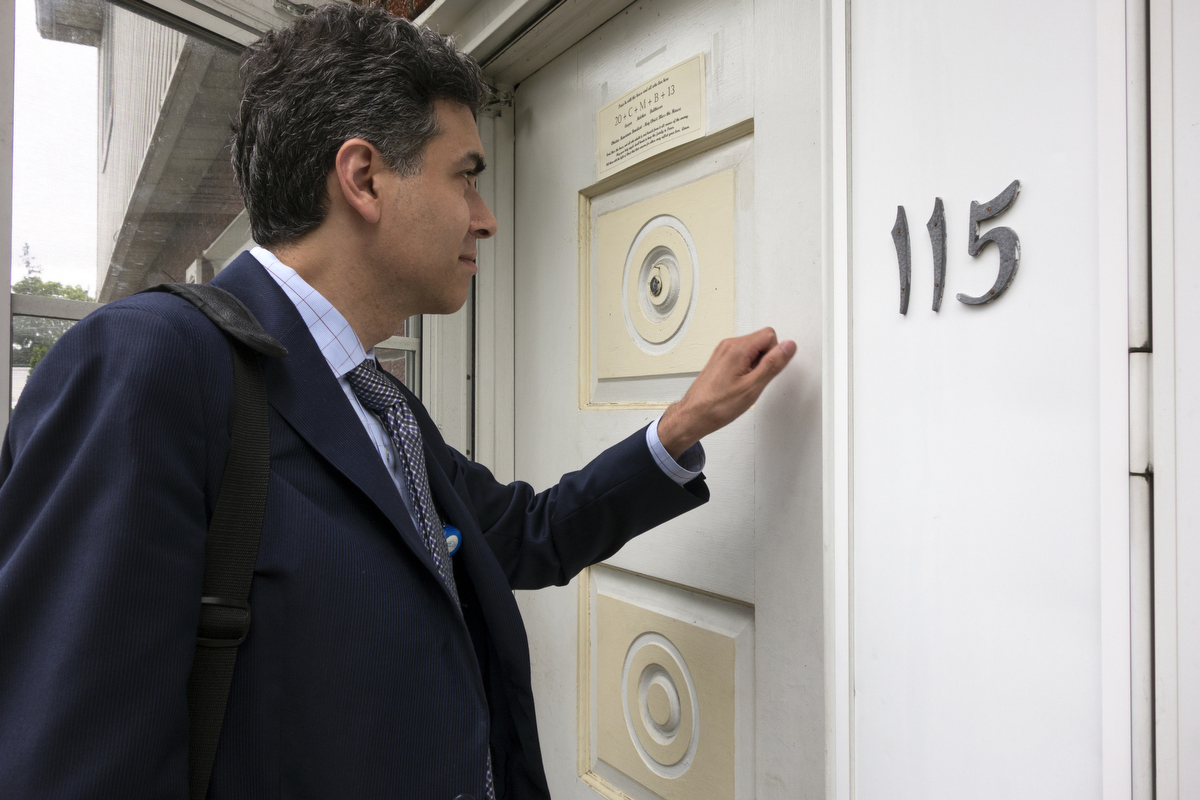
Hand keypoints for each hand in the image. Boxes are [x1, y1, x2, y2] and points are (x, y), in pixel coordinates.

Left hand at [657, 328, 796, 458]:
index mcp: (737, 348)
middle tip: (753, 381)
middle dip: (764, 361)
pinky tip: (738, 385)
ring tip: (744, 385)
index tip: (763, 373)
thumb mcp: (753, 387)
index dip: (773, 355)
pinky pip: (742, 357)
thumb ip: (773, 364)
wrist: (694, 415)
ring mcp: (723, 352)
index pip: (770, 335)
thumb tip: (789, 346)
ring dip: (755, 366)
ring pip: (752, 350)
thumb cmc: (718, 405)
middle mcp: (728, 345)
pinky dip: (745, 369)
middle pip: (761, 341)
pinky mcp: (720, 360)